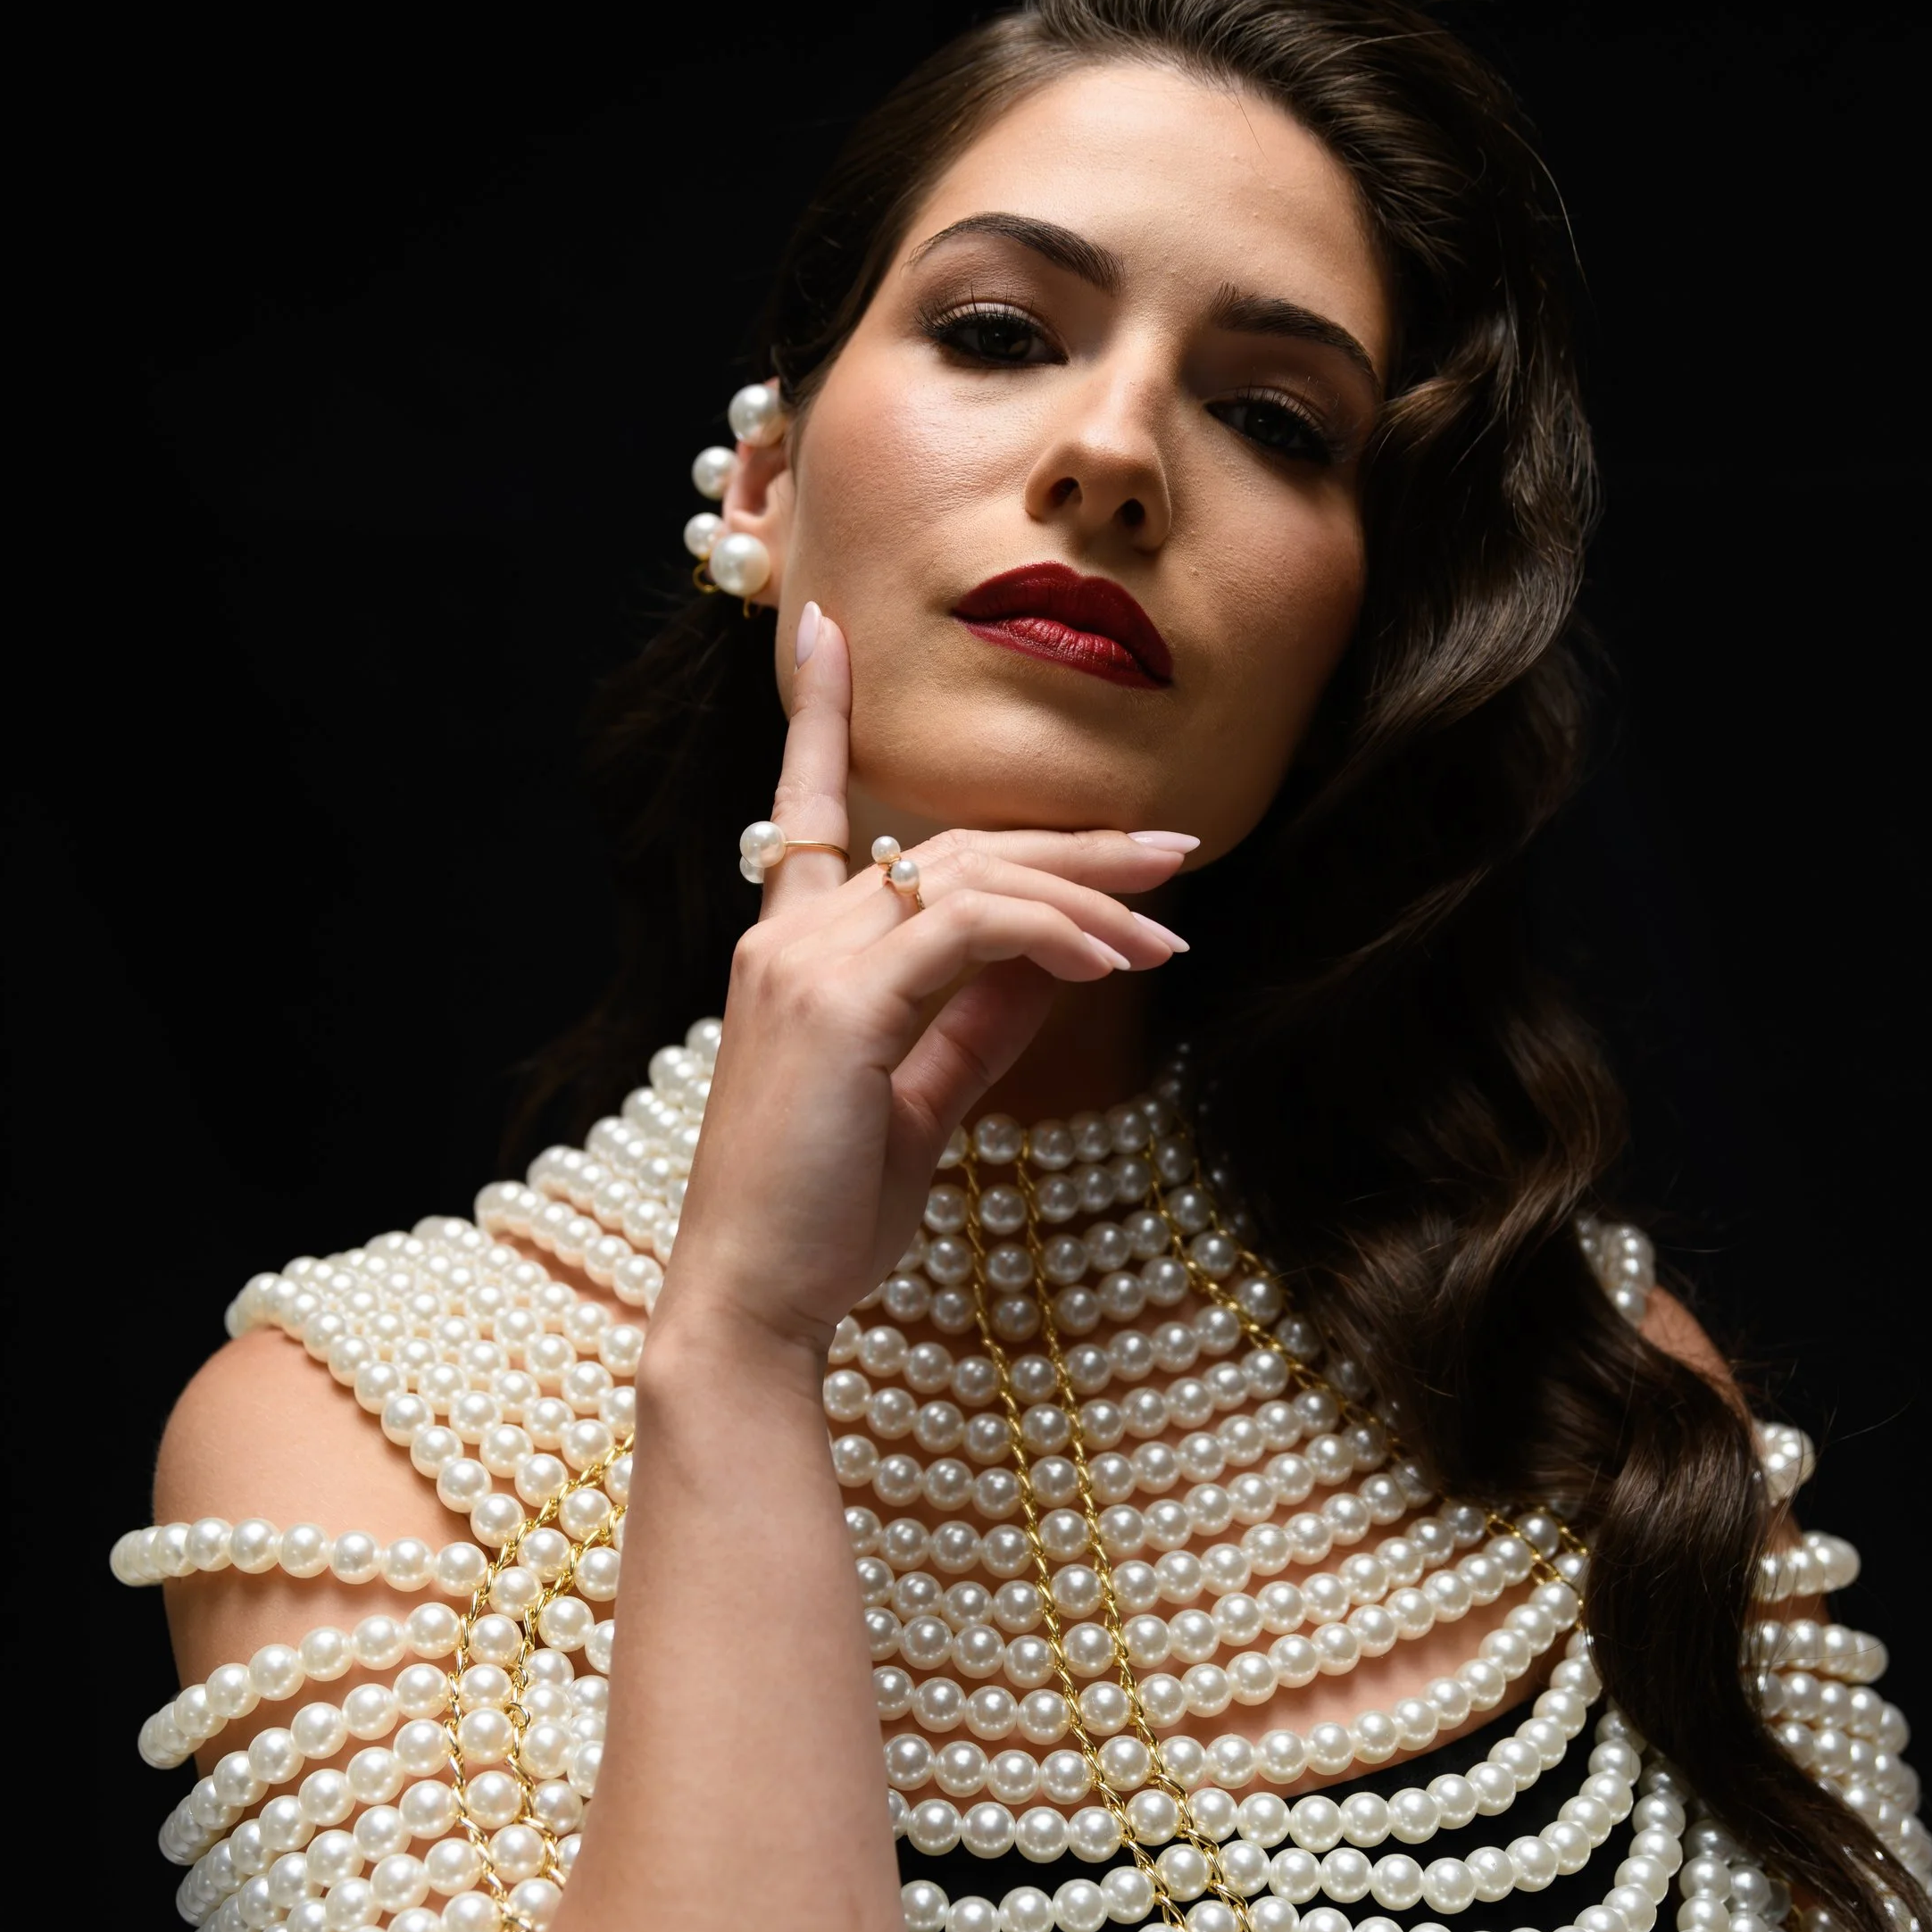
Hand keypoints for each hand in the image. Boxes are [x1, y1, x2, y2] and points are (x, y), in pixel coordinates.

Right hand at [664, 605, 1193, 1358]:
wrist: (755, 1301)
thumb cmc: (824, 1217)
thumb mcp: (916, 1105)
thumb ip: (973, 1023)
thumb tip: (1050, 963)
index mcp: (789, 952)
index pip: (807, 810)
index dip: (815, 717)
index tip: (822, 629)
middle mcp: (788, 937)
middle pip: (949, 844)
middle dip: (1072, 842)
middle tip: (1176, 848)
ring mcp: (807, 964)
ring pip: (973, 876)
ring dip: (1088, 896)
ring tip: (1170, 929)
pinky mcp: (843, 1005)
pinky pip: (974, 933)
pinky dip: (1057, 937)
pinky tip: (1116, 961)